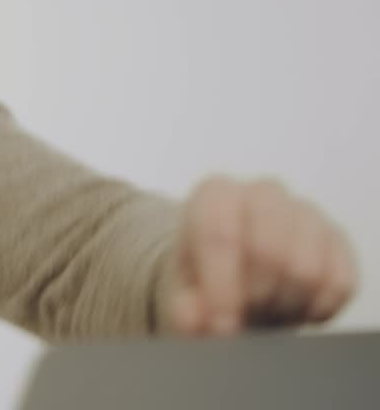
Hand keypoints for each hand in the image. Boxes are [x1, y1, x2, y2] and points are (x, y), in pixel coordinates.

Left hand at [154, 176, 357, 335]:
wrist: (234, 275)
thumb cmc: (204, 277)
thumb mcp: (181, 294)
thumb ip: (183, 308)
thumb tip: (195, 319)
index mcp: (215, 194)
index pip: (220, 236)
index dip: (222, 290)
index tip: (220, 327)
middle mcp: (263, 193)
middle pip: (269, 253)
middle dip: (255, 299)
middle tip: (243, 317)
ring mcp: (306, 213)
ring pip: (306, 271)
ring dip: (284, 306)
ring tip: (263, 311)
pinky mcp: (338, 240)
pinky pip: (337, 285)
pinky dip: (314, 310)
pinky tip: (291, 308)